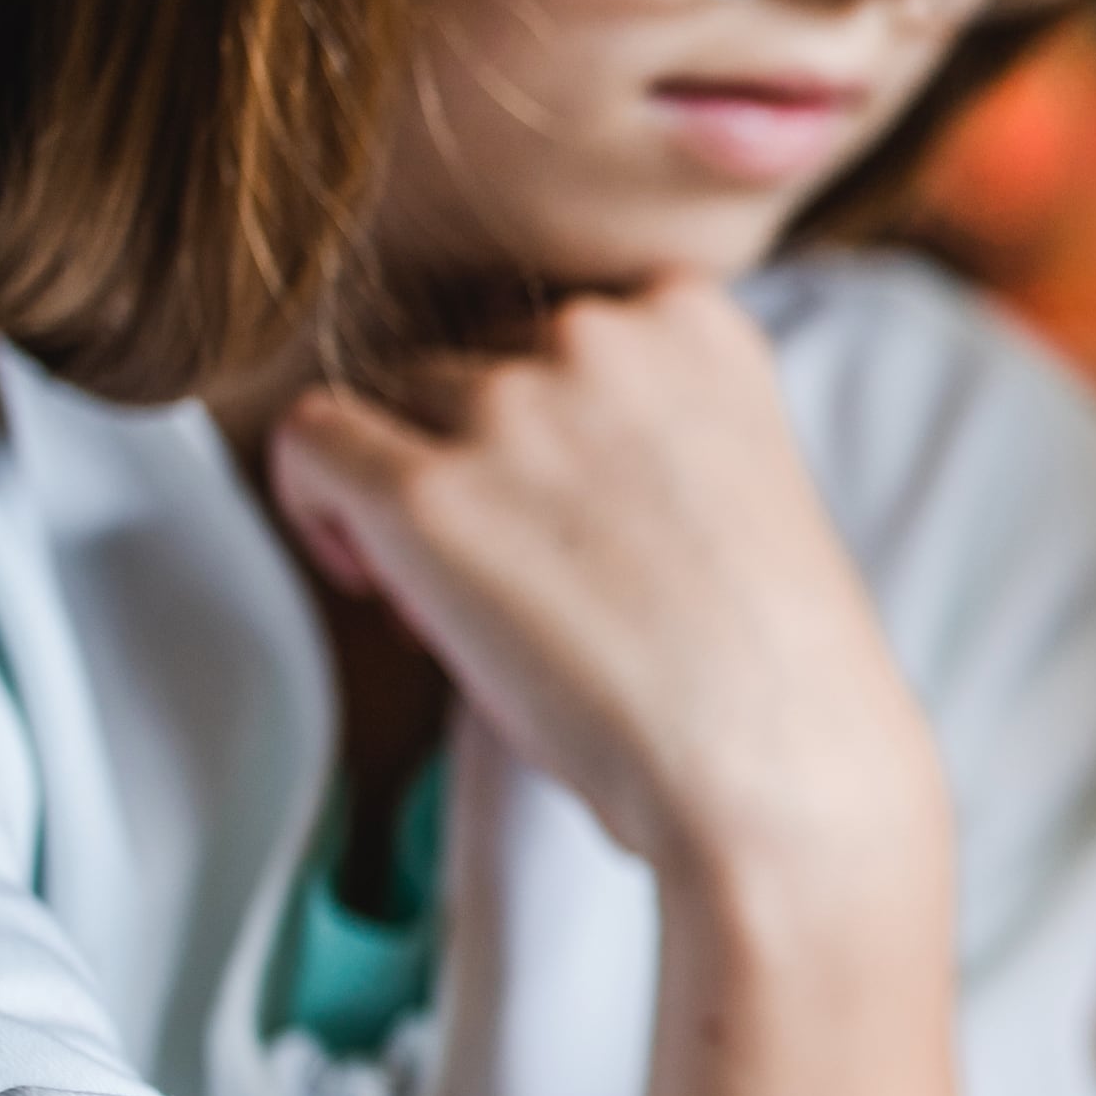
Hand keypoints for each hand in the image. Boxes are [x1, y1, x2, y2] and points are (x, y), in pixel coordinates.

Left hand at [262, 280, 945, 920]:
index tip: (568, 504)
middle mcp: (600, 336)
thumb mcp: (739, 484)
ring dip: (410, 487)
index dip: (550, 417)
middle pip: (472, 358)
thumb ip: (643, 422)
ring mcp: (510, 408)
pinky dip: (319, 505)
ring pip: (392, 400)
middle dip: (477, 453)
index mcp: (694, 322)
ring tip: (470, 600)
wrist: (785, 773)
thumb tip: (498, 439)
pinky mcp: (424, 494)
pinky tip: (381, 584)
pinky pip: (310, 443)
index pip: (565, 323)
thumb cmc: (776, 668)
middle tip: (520, 572)